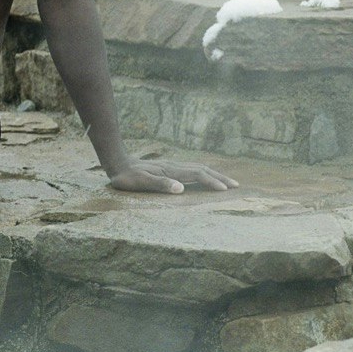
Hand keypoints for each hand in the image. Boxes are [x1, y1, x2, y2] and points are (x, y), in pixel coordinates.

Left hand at [107, 158, 237, 193]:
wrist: (116, 162)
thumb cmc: (126, 176)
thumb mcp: (140, 183)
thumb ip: (159, 185)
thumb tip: (181, 188)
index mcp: (170, 170)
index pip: (197, 174)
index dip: (211, 182)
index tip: (225, 190)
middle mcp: (174, 166)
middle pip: (202, 169)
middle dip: (219, 177)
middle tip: (236, 186)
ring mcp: (171, 165)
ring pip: (198, 167)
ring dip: (213, 174)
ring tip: (226, 182)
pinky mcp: (168, 167)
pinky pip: (191, 169)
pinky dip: (203, 172)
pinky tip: (204, 177)